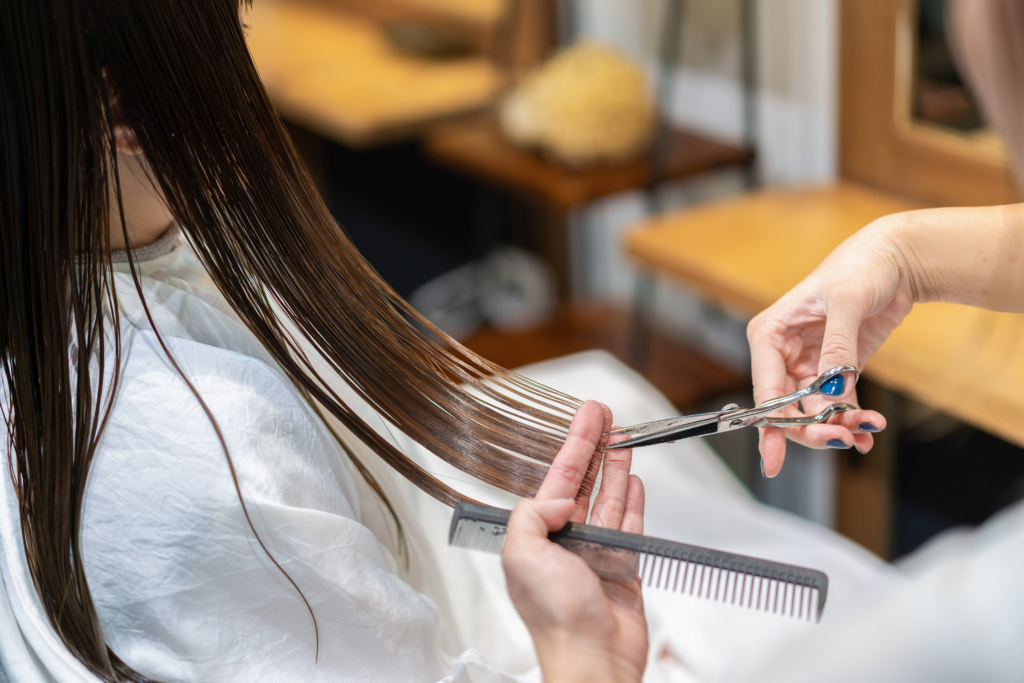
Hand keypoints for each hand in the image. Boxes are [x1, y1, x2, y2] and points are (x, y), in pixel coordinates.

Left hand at [502, 401, 646, 682]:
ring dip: (615, 468)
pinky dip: (633, 502)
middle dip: (595, 447)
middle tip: (606, 416)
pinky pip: (630, 525)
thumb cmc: (555, 617)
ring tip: (624, 439)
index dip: (574, 444)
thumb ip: (532, 514)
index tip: (588, 416)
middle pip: (584, 482)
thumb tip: (560, 497)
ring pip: (608, 499)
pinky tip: (633, 481)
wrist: (592, 658)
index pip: (559, 477)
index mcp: (538, 535)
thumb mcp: (523, 554)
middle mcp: (566, 540)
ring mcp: (596, 553)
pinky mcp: (623, 568)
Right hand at [746, 217, 906, 476]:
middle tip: (842, 440)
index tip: (772, 459)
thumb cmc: (862, 266)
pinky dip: (851, 421)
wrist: (897, 260)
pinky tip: (869, 429)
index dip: (769, 426)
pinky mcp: (835, 370)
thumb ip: (836, 347)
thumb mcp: (847, 301)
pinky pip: (836, 405)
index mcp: (770, 335)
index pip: (766, 390)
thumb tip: (832, 390)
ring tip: (867, 430)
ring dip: (838, 426)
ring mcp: (808, 364)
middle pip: (787, 408)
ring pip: (813, 411)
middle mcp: (783, 353)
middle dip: (812, 429)